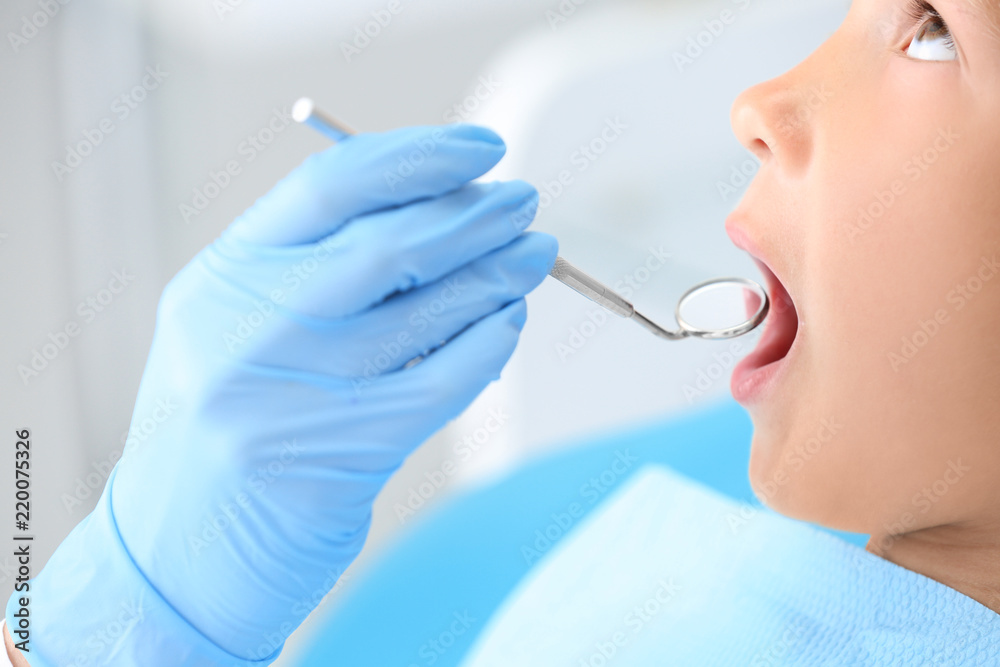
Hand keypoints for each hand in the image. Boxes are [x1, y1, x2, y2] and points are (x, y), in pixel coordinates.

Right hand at [21, 124, 555, 663]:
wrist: (171, 560)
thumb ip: (314, 274)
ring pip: (424, 311)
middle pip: (388, 244)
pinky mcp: (341, 455)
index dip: (417, 158)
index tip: (480, 150)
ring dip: (495, 276)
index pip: (330, 187)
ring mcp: (294, 393)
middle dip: (472, 215)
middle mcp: (251, 327)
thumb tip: (435, 214)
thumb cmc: (221, 430)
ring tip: (534, 256)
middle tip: (523, 203)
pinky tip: (509, 323)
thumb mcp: (236, 332)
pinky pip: (440, 381)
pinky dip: (487, 345)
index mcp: (222, 279)